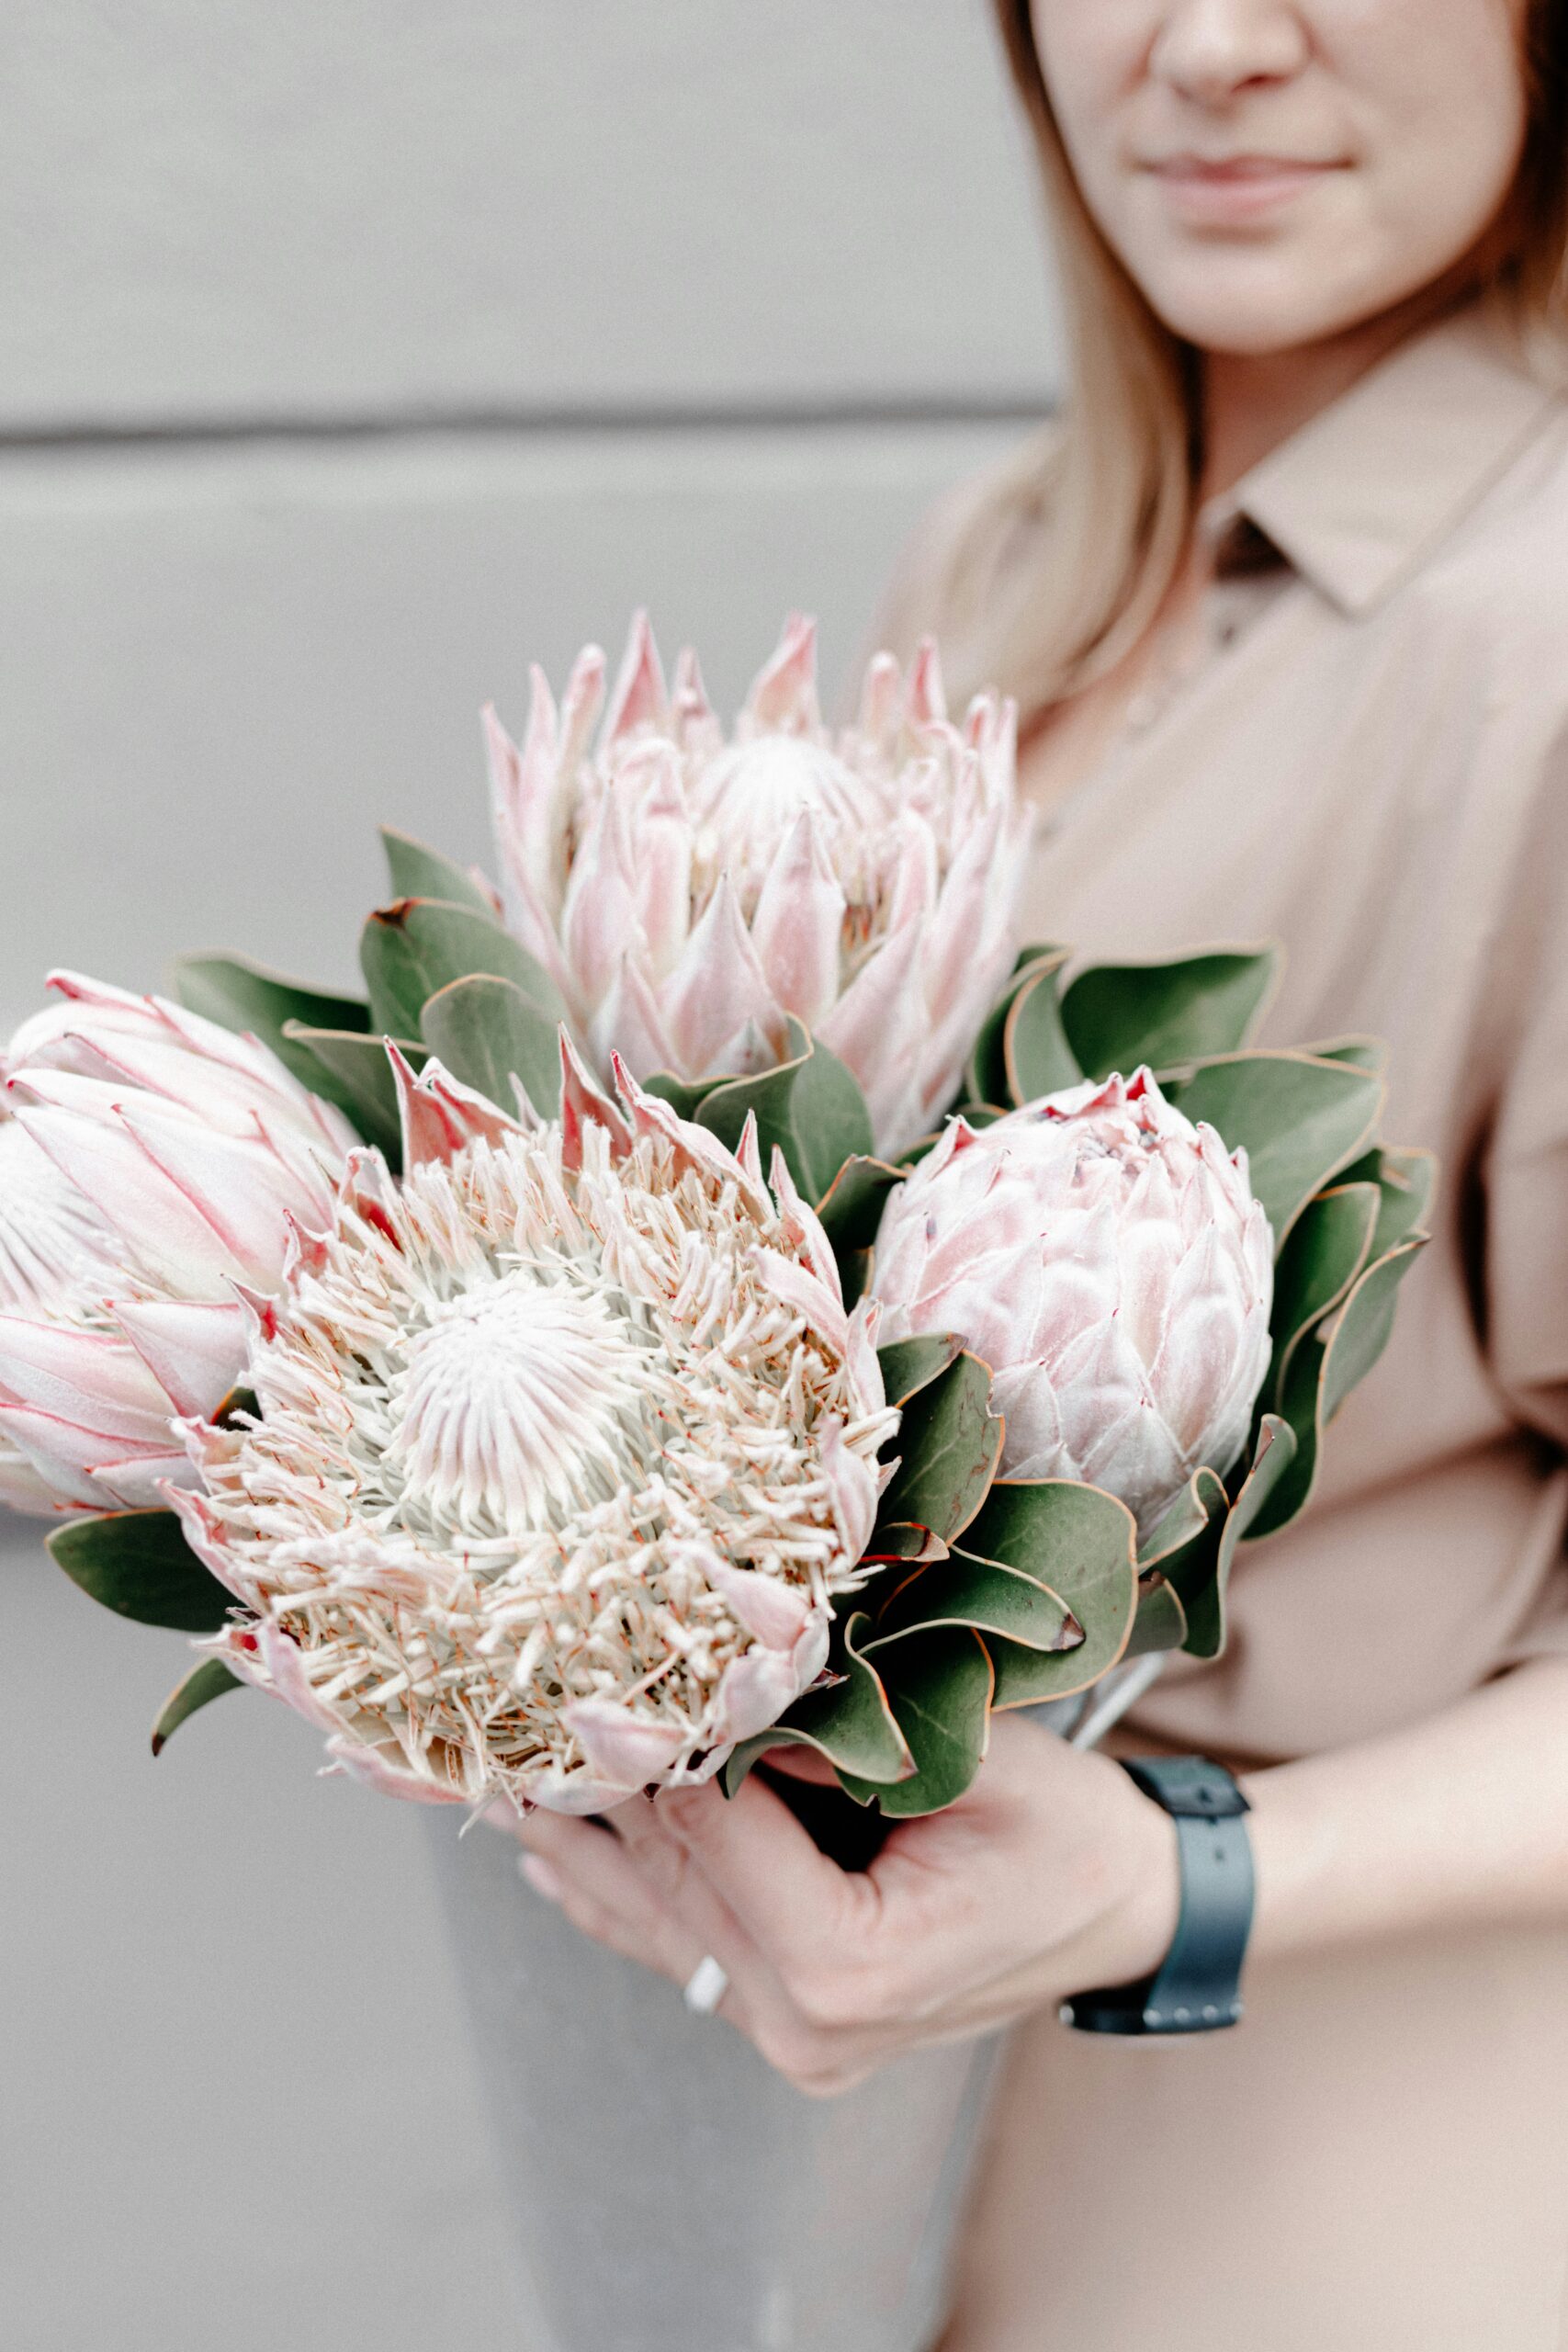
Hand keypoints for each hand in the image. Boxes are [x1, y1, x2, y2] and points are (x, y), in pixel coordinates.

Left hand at [489, 1714, 1179, 2094]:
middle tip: (513, 1705)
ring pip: (658, 1921)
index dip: (659, 1745)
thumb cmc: (1072, 1834)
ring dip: (579, 1842)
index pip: (718, 1834)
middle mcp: (807, 2027)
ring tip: (494, 1774)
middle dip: (598, 1785)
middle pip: (674, 1878)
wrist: (1127, 1910)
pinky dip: (614, 1898)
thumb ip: (847, 1736)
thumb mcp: (977, 1763)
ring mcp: (794, 2036)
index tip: (595, 1665)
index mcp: (853, 1971)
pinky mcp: (792, 2021)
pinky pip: (682, 1953)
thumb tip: (721, 1688)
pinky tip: (552, 1858)